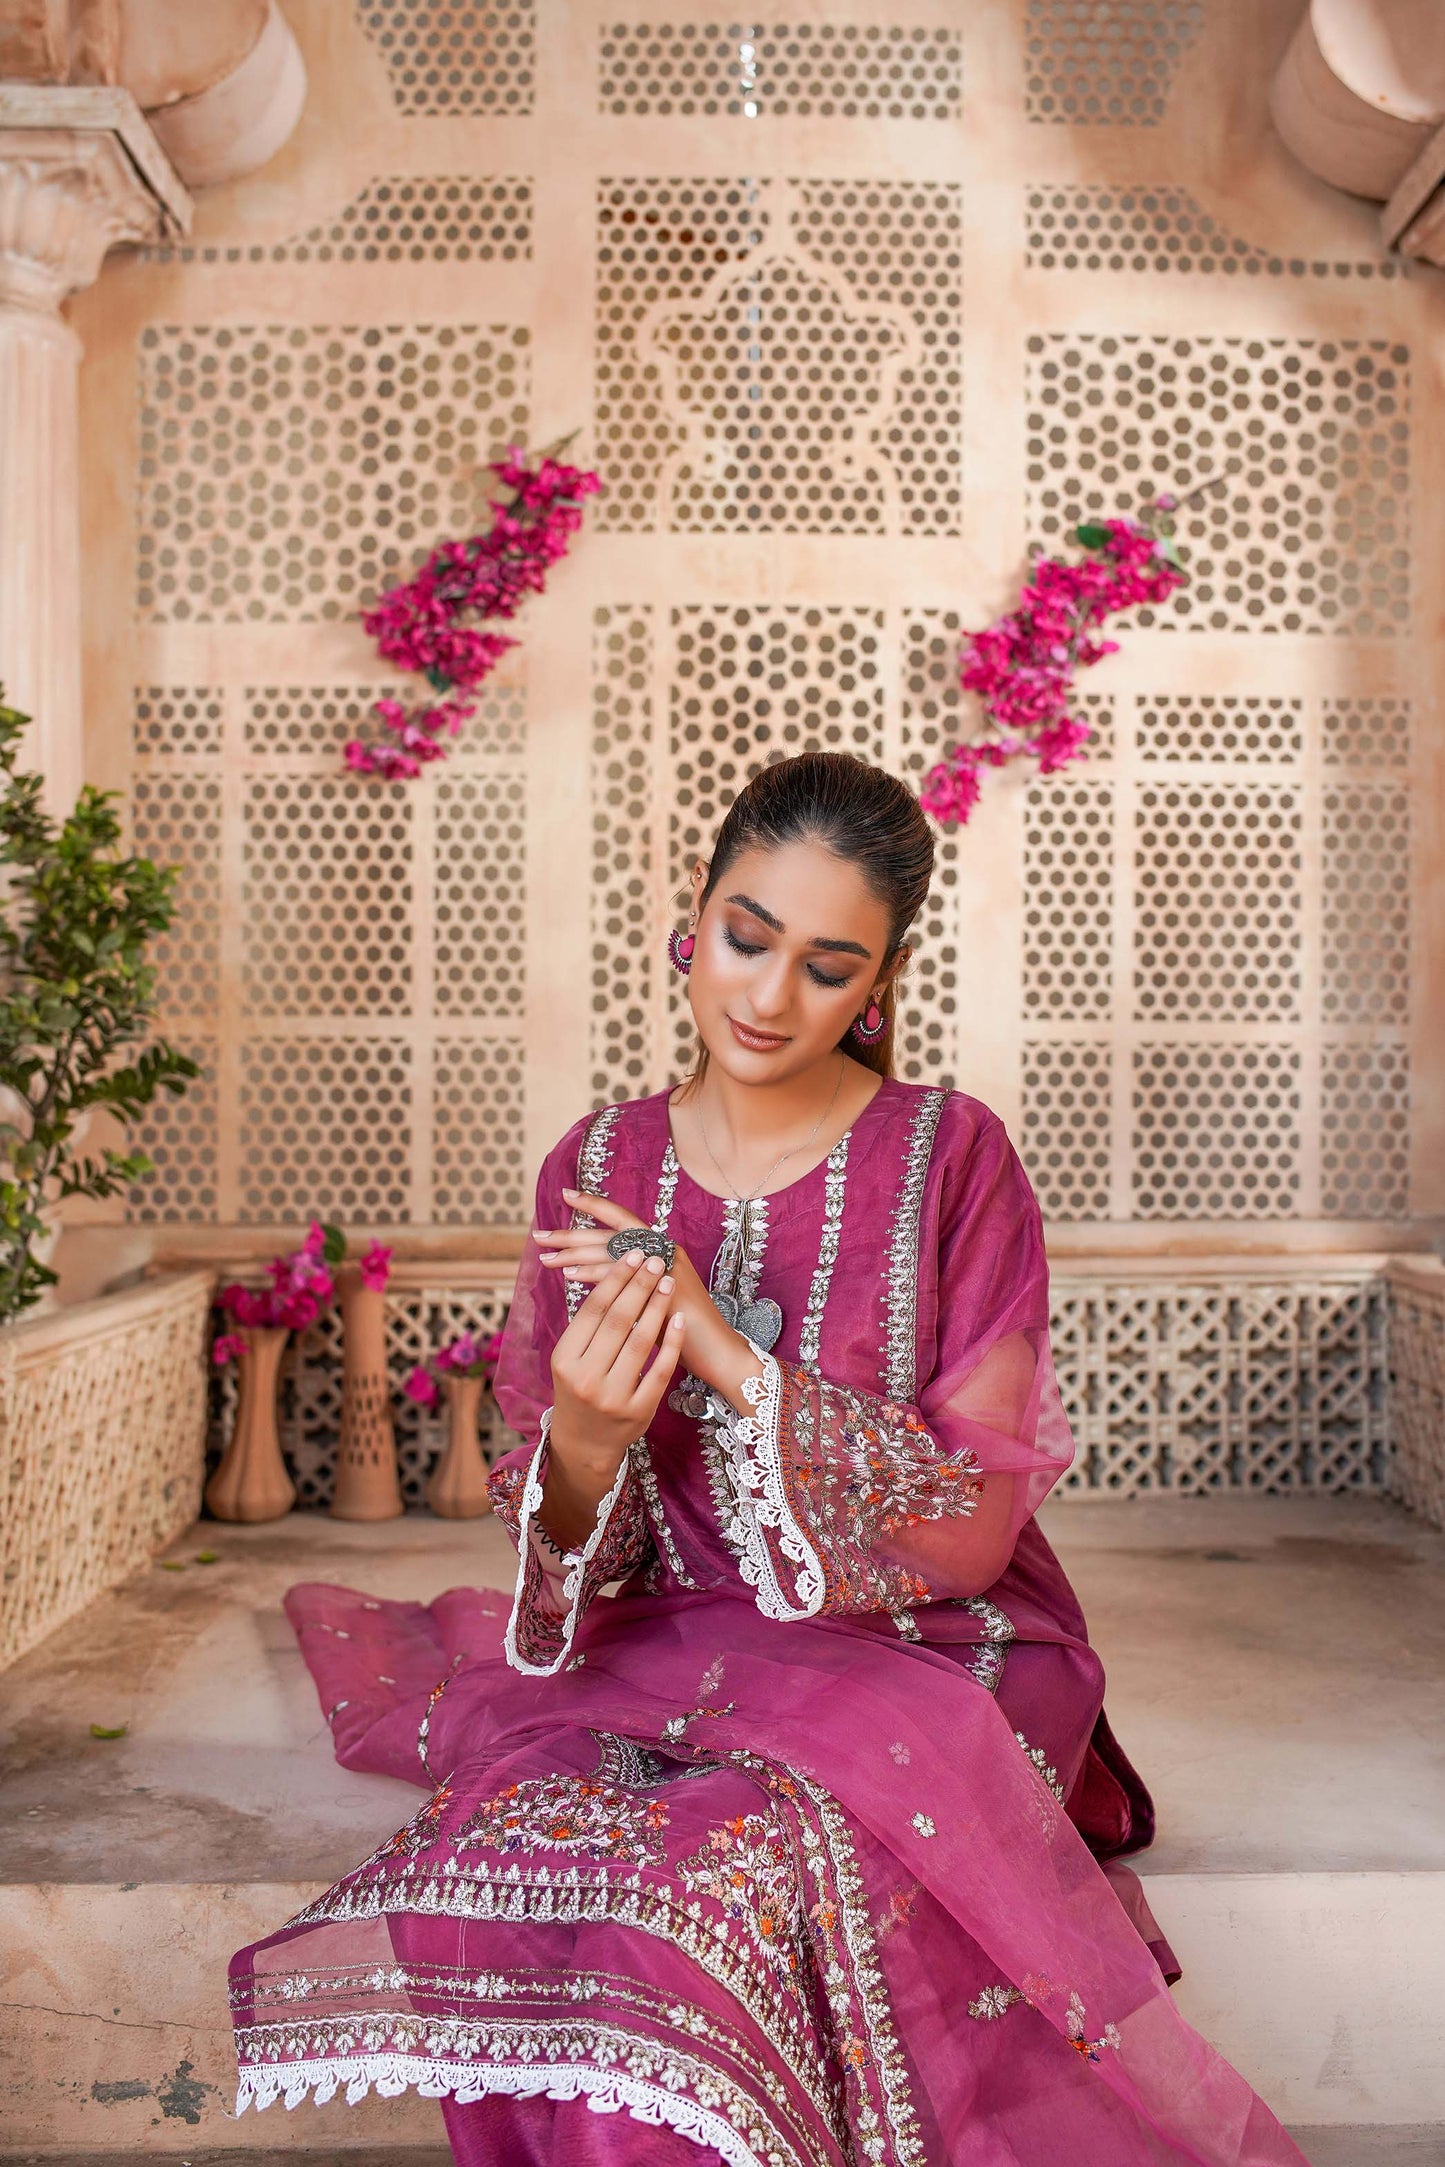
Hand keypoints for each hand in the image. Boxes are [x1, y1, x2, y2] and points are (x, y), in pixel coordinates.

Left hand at [536, 1188, 736, 1384]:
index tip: (565, 1195)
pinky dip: (592, 1274)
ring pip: (611, 1251)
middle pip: (609, 1233)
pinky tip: (569, 1276)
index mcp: (660, 1246)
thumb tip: (596, 1277)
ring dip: (575, 1253)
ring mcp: (665, 1264)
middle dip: (571, 1234)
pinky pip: (621, 1276)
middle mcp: (663, 1248)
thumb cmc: (683, 1328)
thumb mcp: (650, 1298)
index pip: (622, 1217)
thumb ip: (629, 1283)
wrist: (715, 1349)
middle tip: (540, 1235)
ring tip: (546, 1257)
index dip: (594, 1204)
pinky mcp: (663, 1286)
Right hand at [547, 1245, 685, 1487]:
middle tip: (653, 1260)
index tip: (632, 1255)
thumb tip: (611, 1274)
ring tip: (667, 1281)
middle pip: (618, 1321)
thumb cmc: (579, 1388)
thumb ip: (587, 1326)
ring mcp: (613, 1396)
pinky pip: (660, 1369)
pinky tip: (679, 1319)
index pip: (593, 1310)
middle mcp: (586, 1378)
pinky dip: (671, 1342)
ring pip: (640, 1342)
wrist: (585, 1442)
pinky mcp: (639, 1411)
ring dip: (656, 1306)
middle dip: (638, 1285)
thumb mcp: (570, 1359)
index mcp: (564, 1360)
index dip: (614, 1278)